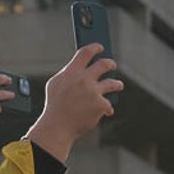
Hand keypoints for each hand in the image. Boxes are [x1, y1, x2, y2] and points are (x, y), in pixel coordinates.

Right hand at [25, 43, 122, 161]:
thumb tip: (80, 70)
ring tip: (118, 85)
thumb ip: (68, 75)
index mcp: (71, 72)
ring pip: (113, 83)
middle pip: (104, 64)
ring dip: (117, 84)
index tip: (100, 47)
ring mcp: (94, 92)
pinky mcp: (101, 105)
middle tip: (112, 65)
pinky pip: (108, 104)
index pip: (86, 52)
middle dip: (110, 64)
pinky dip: (106, 108)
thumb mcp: (55, 85)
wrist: (57, 127)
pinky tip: (105, 112)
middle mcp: (84, 79)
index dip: (95, 47)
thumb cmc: (55, 107)